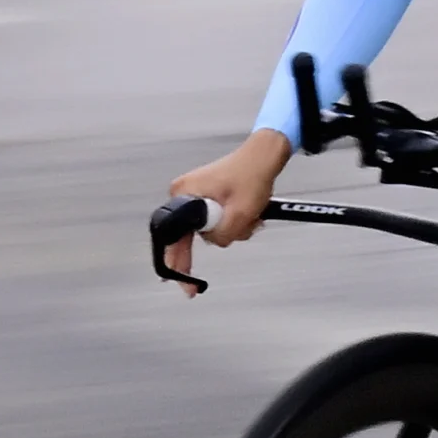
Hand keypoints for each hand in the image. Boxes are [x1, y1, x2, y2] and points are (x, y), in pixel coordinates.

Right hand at [163, 130, 294, 282]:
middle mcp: (184, 194)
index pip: (173, 237)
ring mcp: (196, 195)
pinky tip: (251, 214)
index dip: (176, 261)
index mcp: (183, 194)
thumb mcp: (241, 212)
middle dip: (223, 234)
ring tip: (253, 214)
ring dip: (234, 228)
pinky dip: (236, 221)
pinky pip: (218, 219)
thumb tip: (215, 241)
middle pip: (194, 233)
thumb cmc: (253, 175)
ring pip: (212, 228)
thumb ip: (223, 234)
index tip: (181, 281)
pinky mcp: (210, 196)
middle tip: (241, 230)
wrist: (265, 156)